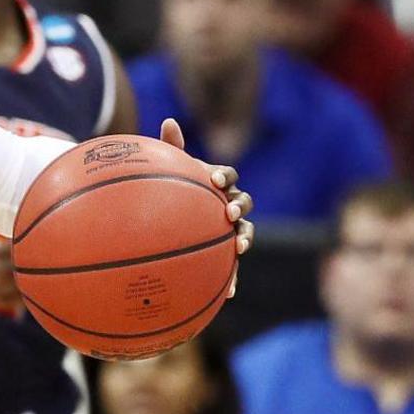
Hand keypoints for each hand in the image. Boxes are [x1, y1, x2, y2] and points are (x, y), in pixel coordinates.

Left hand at [158, 118, 251, 297]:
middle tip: (228, 212)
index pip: (227, 177)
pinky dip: (232, 278)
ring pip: (245, 232)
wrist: (169, 222)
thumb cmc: (168, 194)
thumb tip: (169, 121)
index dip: (223, 177)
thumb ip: (170, 150)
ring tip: (238, 248)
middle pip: (243, 203)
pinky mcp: (224, 254)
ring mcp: (228, 230)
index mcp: (215, 185)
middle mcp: (227, 205)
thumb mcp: (168, 173)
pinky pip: (231, 266)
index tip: (212, 179)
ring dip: (244, 238)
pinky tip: (228, 292)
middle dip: (239, 206)